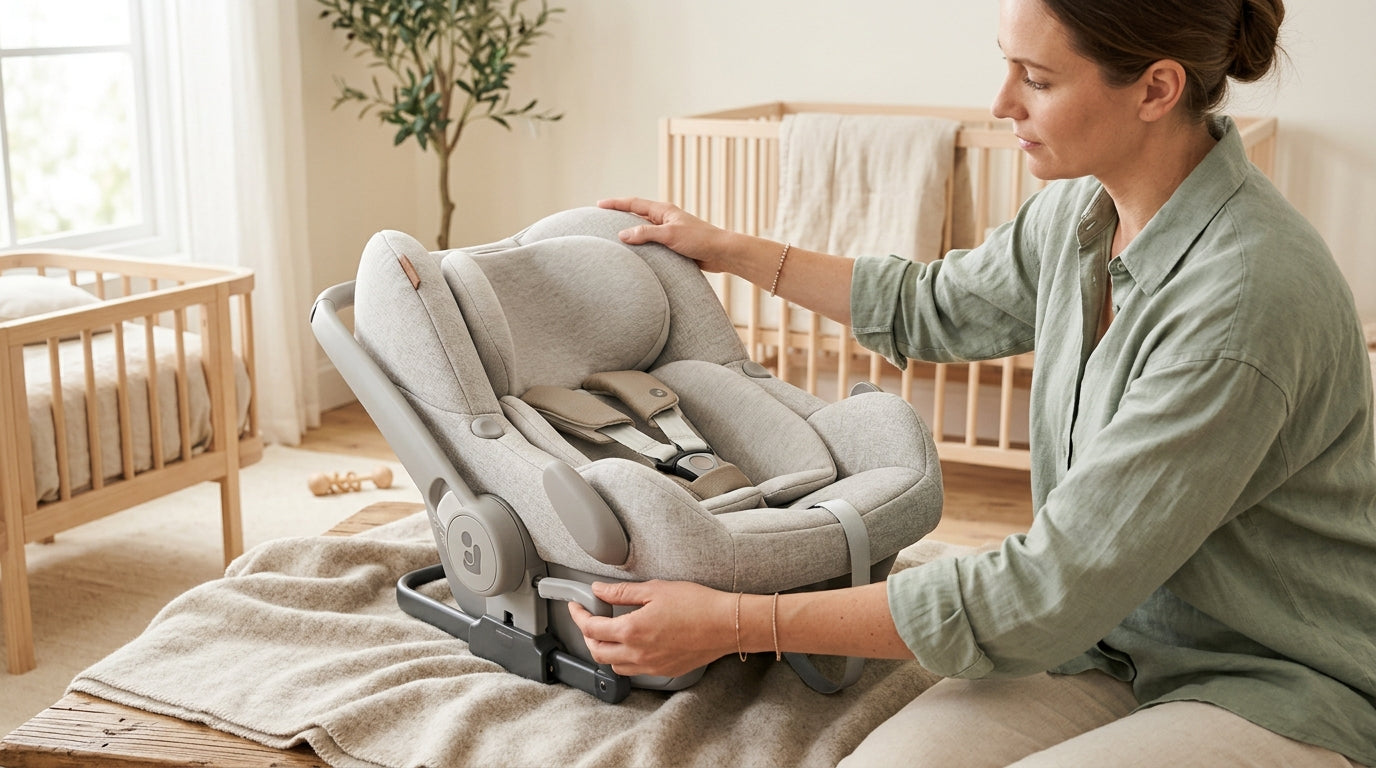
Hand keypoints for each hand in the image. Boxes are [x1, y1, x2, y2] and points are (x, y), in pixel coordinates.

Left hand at [567, 579, 735, 677]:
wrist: (726, 624)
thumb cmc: (697, 604)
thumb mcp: (655, 589)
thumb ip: (621, 592)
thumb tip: (599, 590)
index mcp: (632, 630)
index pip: (592, 628)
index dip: (579, 615)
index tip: (577, 606)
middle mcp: (637, 653)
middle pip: (596, 652)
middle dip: (587, 636)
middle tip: (589, 619)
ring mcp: (650, 666)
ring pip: (613, 665)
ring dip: (604, 651)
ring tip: (608, 634)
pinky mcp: (664, 671)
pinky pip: (634, 671)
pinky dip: (624, 660)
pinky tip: (631, 646)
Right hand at [597, 197, 733, 272]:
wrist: (721, 253)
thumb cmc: (699, 240)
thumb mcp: (669, 235)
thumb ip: (646, 234)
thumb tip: (622, 234)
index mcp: (663, 210)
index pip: (634, 203)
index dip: (615, 204)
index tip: (599, 204)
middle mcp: (665, 218)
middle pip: (637, 214)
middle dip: (619, 215)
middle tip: (601, 218)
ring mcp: (669, 231)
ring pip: (644, 230)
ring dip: (630, 231)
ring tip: (613, 236)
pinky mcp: (674, 245)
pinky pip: (652, 243)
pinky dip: (641, 246)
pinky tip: (635, 254)